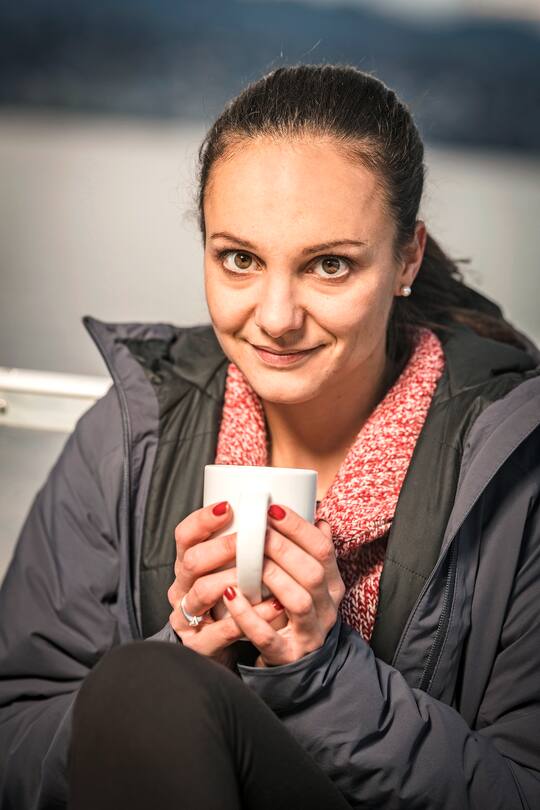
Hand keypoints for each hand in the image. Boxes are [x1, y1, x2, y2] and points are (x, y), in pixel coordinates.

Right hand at [167, 501, 283, 661]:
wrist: (216, 650)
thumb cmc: (227, 603)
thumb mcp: (227, 571)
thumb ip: (244, 546)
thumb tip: (282, 511)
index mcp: (187, 565)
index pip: (184, 535)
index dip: (202, 520)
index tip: (228, 506)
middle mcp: (182, 588)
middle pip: (191, 561)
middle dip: (221, 547)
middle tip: (249, 539)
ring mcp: (188, 618)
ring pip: (201, 593)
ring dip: (232, 578)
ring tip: (260, 570)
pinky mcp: (201, 645)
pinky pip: (223, 630)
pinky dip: (249, 616)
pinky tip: (273, 605)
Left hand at [221, 504, 345, 666]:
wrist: (298, 665)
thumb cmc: (296, 613)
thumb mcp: (310, 582)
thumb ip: (310, 551)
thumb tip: (314, 513)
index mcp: (332, 585)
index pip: (324, 550)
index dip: (300, 528)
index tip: (273, 509)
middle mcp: (326, 608)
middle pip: (312, 573)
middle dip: (283, 548)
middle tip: (256, 530)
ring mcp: (309, 634)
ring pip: (297, 601)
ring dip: (272, 576)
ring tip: (248, 560)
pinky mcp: (287, 656)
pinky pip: (268, 636)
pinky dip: (248, 615)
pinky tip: (230, 595)